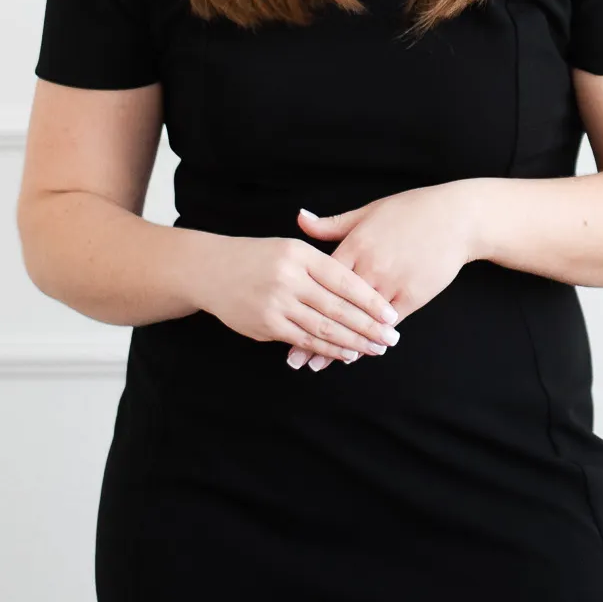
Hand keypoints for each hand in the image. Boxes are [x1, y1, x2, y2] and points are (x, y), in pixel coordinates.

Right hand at [197, 232, 401, 363]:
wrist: (211, 270)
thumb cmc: (258, 257)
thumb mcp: (292, 248)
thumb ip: (323, 265)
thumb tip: (361, 289)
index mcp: (301, 255)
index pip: (344, 280)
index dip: (370, 300)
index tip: (390, 314)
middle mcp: (290, 279)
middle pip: (338, 308)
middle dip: (368, 326)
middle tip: (390, 338)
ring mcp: (277, 303)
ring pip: (324, 328)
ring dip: (353, 342)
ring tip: (375, 348)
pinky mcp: (266, 325)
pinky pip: (304, 340)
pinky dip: (328, 349)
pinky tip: (346, 353)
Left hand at [286, 182, 485, 370]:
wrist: (456, 218)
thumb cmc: (411, 211)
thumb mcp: (368, 211)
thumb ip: (332, 224)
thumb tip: (300, 218)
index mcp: (356, 244)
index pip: (321, 279)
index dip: (301, 301)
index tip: (282, 318)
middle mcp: (371, 266)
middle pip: (335, 305)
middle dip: (313, 332)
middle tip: (292, 357)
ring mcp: (392, 283)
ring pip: (359, 319)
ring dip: (338, 344)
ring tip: (317, 364)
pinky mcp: (412, 296)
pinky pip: (386, 323)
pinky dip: (370, 340)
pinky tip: (356, 354)